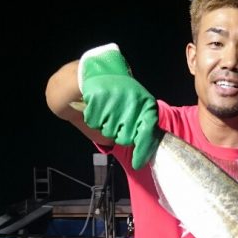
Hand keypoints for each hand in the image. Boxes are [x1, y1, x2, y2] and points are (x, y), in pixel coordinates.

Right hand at [79, 44, 160, 168]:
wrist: (89, 74)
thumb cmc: (112, 94)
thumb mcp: (132, 106)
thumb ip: (137, 127)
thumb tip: (140, 151)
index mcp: (145, 103)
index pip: (148, 131)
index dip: (143, 149)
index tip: (138, 163)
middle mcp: (133, 102)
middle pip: (126, 137)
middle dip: (118, 133)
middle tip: (114, 117)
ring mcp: (116, 100)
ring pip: (108, 132)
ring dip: (104, 125)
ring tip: (104, 109)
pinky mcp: (99, 98)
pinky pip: (95, 123)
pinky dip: (92, 118)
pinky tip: (95, 106)